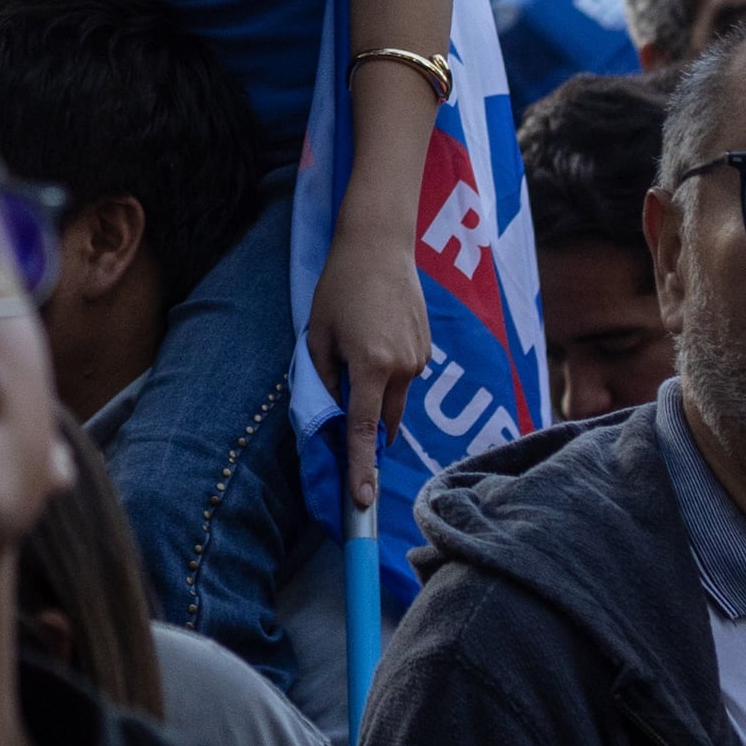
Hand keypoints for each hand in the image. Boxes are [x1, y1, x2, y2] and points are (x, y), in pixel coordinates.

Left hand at [305, 237, 427, 515]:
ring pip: (395, 399)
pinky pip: (405, 377)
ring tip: (355, 350)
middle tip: (343, 413)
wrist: (380, 245)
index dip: (362, 468)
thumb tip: (332, 417)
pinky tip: (374, 338)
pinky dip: (388, 374)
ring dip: (376, 395)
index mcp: (372, 366)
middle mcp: (403, 368)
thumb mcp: (318, 335)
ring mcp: (420, 359)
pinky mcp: (427, 348)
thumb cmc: (340, 286)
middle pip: (383, 421)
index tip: (363, 500)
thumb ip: (324, 381)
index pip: (364, 431)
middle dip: (366, 428)